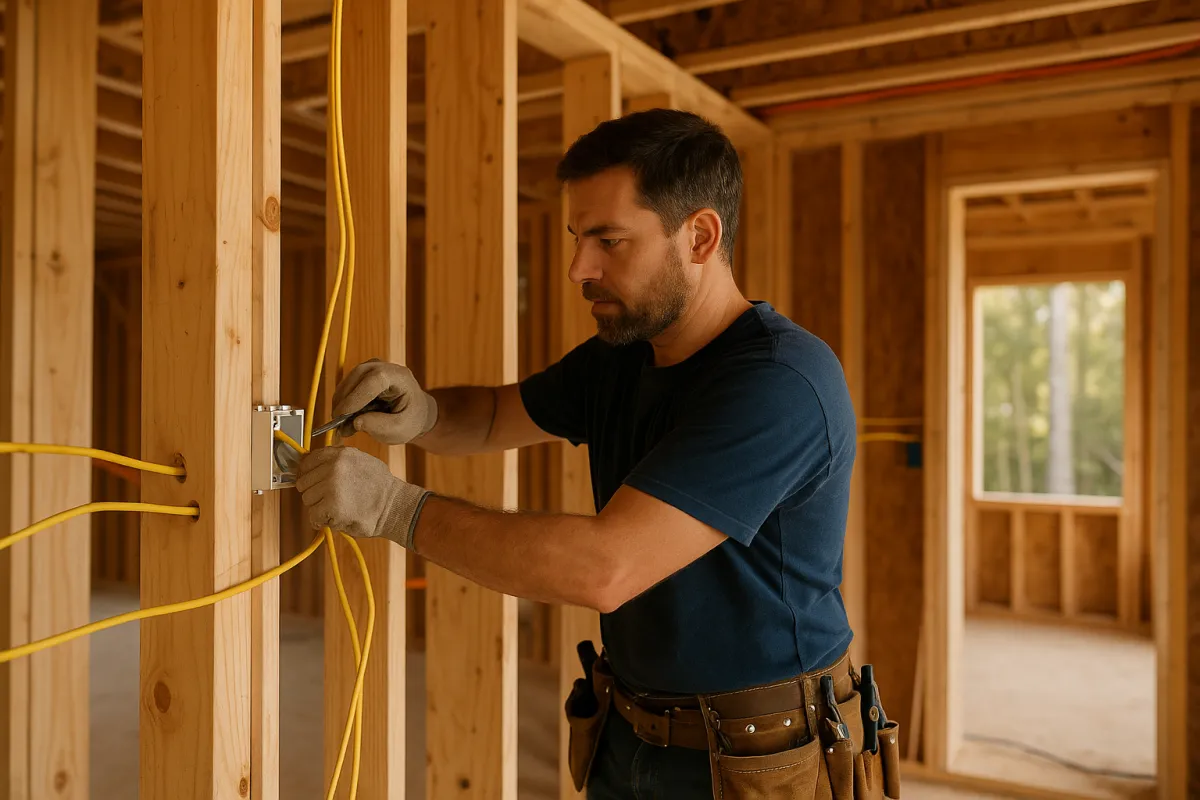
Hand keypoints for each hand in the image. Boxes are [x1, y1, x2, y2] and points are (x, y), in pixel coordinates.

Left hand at [296, 446, 430, 548]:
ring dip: (318, 507)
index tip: (311, 482)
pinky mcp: (332, 506)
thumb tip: (310, 463)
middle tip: (329, 499)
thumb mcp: (361, 460)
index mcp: (341, 454)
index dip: (307, 473)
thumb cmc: (380, 486)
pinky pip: (313, 515)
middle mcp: (334, 467)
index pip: (308, 461)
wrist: (394, 506)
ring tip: (337, 508)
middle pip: (304, 482)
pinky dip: (320, 521)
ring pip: (308, 500)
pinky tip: (333, 519)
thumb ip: (338, 460)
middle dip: (315, 493)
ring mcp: (332, 486)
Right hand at [331, 359, 437, 444]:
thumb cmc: (411, 418)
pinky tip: (345, 418)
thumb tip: (355, 422)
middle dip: (344, 401)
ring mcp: (372, 367)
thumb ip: (380, 426)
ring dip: (341, 403)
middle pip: (357, 377)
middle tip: (336, 424)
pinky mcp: (362, 374)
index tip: (342, 415)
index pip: (373, 381)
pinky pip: (347, 386)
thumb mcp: (401, 429)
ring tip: (342, 425)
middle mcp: (385, 367)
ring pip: (348, 381)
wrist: (415, 410)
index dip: (355, 398)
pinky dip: (343, 402)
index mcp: (399, 376)